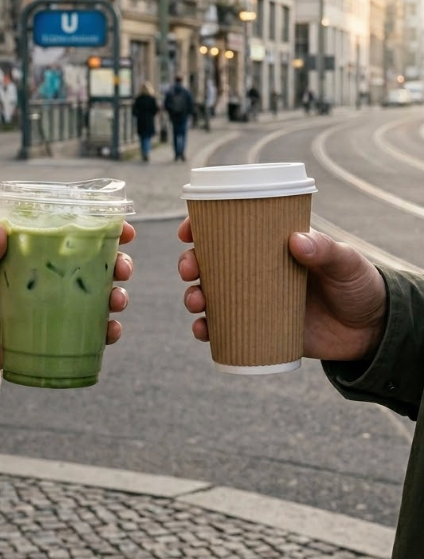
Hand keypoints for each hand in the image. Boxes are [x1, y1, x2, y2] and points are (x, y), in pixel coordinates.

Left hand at [0, 222, 135, 373]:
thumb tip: (0, 231)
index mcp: (44, 256)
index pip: (82, 239)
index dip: (109, 232)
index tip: (125, 230)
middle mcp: (59, 280)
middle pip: (103, 268)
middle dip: (122, 265)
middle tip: (122, 268)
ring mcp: (62, 309)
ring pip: (104, 299)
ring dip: (119, 297)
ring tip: (117, 300)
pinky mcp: (60, 337)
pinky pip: (93, 335)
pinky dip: (108, 333)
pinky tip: (111, 332)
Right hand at [178, 218, 386, 362]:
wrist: (372, 330)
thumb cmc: (359, 284)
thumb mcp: (347, 262)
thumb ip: (326, 249)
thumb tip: (296, 241)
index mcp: (272, 245)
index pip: (231, 230)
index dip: (202, 227)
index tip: (187, 231)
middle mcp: (257, 270)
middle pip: (211, 262)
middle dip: (190, 263)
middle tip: (189, 269)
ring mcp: (256, 300)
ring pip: (211, 295)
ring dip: (194, 296)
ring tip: (196, 302)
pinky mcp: (260, 330)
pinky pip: (225, 329)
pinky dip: (208, 330)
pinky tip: (203, 331)